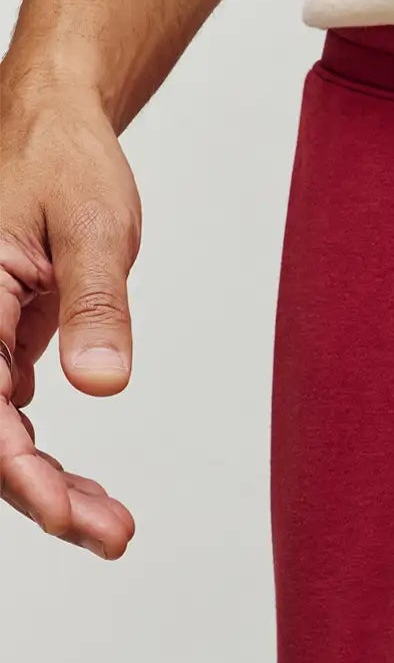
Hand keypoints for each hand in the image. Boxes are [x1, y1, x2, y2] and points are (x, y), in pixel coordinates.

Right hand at [0, 65, 138, 555]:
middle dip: (42, 497)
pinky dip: (50, 463)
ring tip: (114, 530)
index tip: (64, 515)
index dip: (17, 471)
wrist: (51, 124)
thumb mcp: (96, 227)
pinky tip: (94, 498)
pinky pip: (11, 421)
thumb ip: (98, 306)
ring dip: (48, 489)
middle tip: (113, 537)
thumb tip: (101, 384)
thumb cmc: (65, 161)